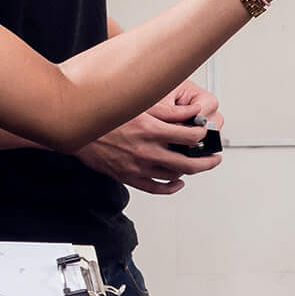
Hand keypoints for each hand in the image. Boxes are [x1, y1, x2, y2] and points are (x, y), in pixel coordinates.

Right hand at [79, 86, 228, 195]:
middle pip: (188, 163)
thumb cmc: (107, 116)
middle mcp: (147, 151)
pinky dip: (171, 187)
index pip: (190, 137)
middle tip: (215, 157)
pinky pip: (156, 188)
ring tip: (198, 165)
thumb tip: (192, 113)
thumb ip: (168, 112)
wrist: (79, 131)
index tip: (206, 133)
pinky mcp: (130, 177)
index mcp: (151, 131)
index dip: (203, 135)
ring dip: (190, 172)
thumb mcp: (140, 107)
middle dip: (207, 161)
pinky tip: (178, 182)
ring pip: (174, 176)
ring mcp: (138, 167)